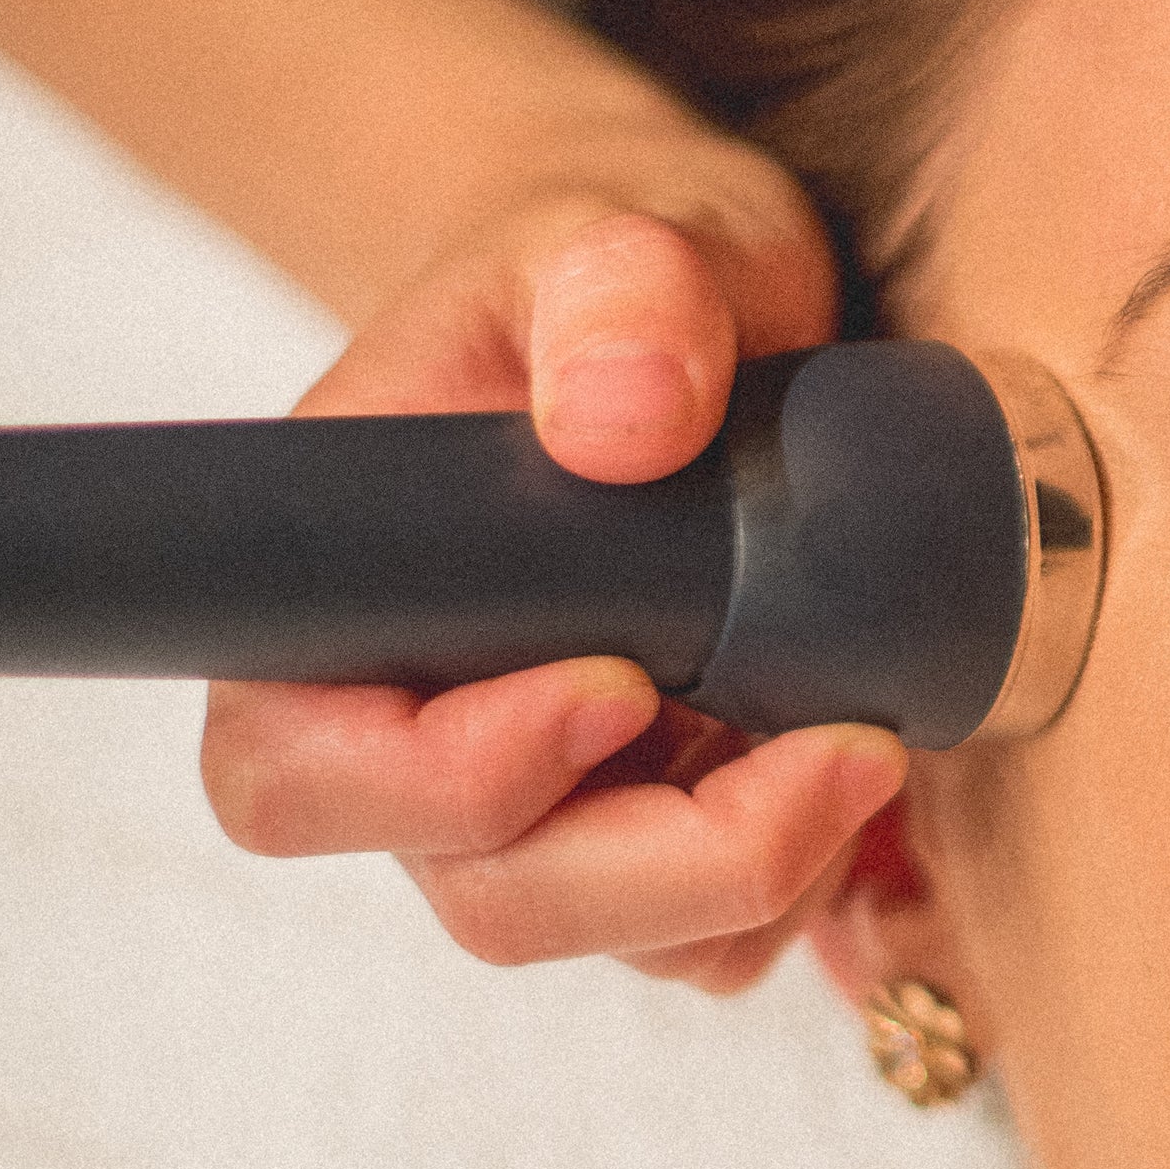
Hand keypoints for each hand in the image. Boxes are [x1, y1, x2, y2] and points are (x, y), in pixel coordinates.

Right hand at [201, 150, 909, 989]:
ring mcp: (541, 795)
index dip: (451, 779)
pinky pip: (713, 936)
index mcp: (336, 602)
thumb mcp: (625, 229)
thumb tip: (622, 420)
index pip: (298, 774)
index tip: (622, 683)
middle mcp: (417, 726)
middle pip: (489, 898)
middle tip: (846, 753)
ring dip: (761, 879)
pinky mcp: (654, 822)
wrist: (685, 312)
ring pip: (620, 939)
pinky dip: (802, 884)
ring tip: (871, 741)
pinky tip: (863, 768)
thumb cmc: (616, 269)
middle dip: (676, 865)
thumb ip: (620, 290)